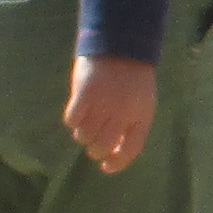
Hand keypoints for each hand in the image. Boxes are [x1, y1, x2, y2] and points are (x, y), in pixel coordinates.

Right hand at [64, 53, 157, 173]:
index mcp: (141, 116)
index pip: (130, 150)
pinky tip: (77, 112)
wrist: (121, 45)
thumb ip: (131, 127)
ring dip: (82, 134)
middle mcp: (122, 113)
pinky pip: (72, 120)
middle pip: (102, 147)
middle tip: (92, 142)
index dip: (116, 163)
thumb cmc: (131, 79)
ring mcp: (103, 103)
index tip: (105, 167)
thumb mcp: (141, 103)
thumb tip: (112, 152)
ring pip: (84, 136)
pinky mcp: (84, 94)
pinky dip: (72, 120)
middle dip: (95, 150)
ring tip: (84, 124)